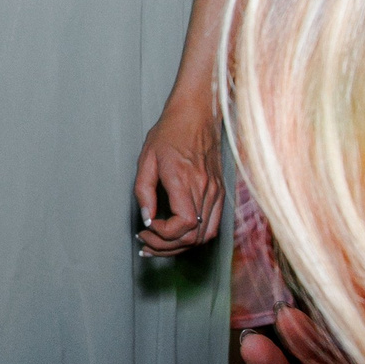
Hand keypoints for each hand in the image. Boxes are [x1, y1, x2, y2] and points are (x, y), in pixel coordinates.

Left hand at [133, 98, 222, 254]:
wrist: (197, 116)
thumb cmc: (169, 133)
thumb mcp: (146, 159)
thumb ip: (144, 191)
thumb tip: (147, 219)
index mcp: (185, 180)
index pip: (184, 224)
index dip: (163, 234)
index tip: (146, 227)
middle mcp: (205, 189)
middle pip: (193, 236)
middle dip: (167, 247)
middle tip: (146, 243)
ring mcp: (216, 192)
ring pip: (204, 236)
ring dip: (180, 246)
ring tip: (159, 244)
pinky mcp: (220, 193)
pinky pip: (213, 226)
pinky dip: (196, 237)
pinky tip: (178, 236)